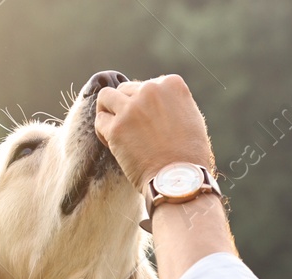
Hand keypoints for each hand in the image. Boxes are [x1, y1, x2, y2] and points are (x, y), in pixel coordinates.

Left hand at [94, 74, 215, 188]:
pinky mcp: (116, 127)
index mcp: (172, 85)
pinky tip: (114, 144)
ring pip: (107, 97)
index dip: (146, 105)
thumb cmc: (190, 157)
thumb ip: (174, 105)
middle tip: (133, 130)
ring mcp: (132, 108)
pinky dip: (103, 132)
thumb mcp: (191, 119)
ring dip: (109, 111)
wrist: (181, 180)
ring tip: (116, 129)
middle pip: (127, 90)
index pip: (149, 85)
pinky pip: (100, 121)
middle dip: (128, 108)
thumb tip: (158, 105)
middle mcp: (151, 90)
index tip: (149, 122)